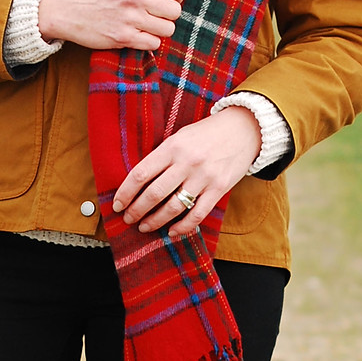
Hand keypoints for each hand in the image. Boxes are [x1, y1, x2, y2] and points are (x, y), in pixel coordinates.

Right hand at [38, 0, 187, 50]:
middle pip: (175, 11)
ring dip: (160, 29)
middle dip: (168, 13)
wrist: (67, 9)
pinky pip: (153, 44)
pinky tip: (138, 33)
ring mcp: (130, 19)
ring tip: (146, 23)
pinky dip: (148, 41)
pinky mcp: (123, 38)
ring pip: (167, 29)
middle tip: (154, 12)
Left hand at [112, 108, 261, 236]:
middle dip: (136, 211)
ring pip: (173, 207)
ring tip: (144, 227)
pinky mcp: (219, 189)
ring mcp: (204, 177)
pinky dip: (182, 227)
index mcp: (173, 147)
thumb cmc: (206, 134)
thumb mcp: (180, 137)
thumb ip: (163, 157)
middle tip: (128, 220)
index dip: (125, 192)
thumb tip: (139, 182)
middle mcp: (187, 162)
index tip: (117, 204)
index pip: (141, 174)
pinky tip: (171, 231)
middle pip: (154, 194)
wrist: (244, 129)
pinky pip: (197, 214)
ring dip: (155, 221)